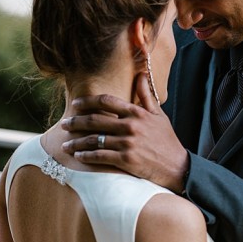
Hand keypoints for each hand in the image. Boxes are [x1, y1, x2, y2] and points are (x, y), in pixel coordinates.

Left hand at [61, 73, 188, 191]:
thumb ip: (146, 96)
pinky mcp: (126, 160)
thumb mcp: (159, 116)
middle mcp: (131, 126)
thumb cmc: (167, 140)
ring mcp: (128, 143)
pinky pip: (99, 156)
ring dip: (76, 142)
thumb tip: (141, 75)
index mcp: (137, 113)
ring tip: (66, 144)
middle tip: (65, 124)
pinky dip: (86, 156)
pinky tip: (78, 157)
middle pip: (95, 120)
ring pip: (94, 140)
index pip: (106, 101)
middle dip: (76, 122)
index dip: (88, 101)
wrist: (177, 166)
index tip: (76, 105)